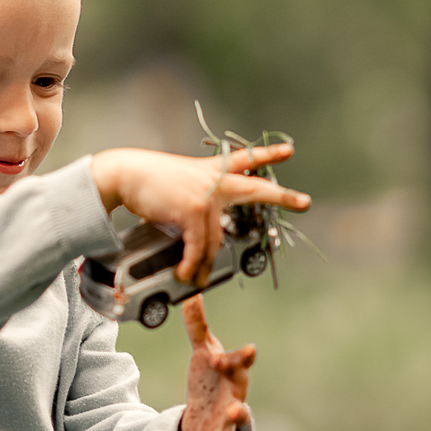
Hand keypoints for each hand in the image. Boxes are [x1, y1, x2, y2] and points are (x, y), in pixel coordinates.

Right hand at [91, 142, 309, 282]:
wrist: (125, 175)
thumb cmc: (147, 182)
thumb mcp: (178, 186)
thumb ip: (194, 203)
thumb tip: (196, 235)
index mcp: (211, 171)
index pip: (244, 159)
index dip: (268, 154)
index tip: (288, 150)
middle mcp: (215, 181)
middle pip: (255, 188)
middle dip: (283, 196)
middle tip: (305, 202)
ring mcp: (207, 196)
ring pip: (215, 239)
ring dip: (204, 264)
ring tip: (196, 280)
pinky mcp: (194, 211)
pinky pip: (198, 247)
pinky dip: (191, 265)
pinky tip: (186, 275)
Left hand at [178, 295, 254, 430]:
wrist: (207, 417)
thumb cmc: (209, 381)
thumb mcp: (202, 354)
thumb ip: (197, 327)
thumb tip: (191, 294)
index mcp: (230, 373)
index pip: (237, 361)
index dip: (239, 355)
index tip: (246, 348)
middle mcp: (235, 394)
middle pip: (241, 384)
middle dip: (241, 373)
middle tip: (243, 362)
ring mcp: (229, 418)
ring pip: (237, 416)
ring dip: (238, 413)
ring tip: (234, 412)